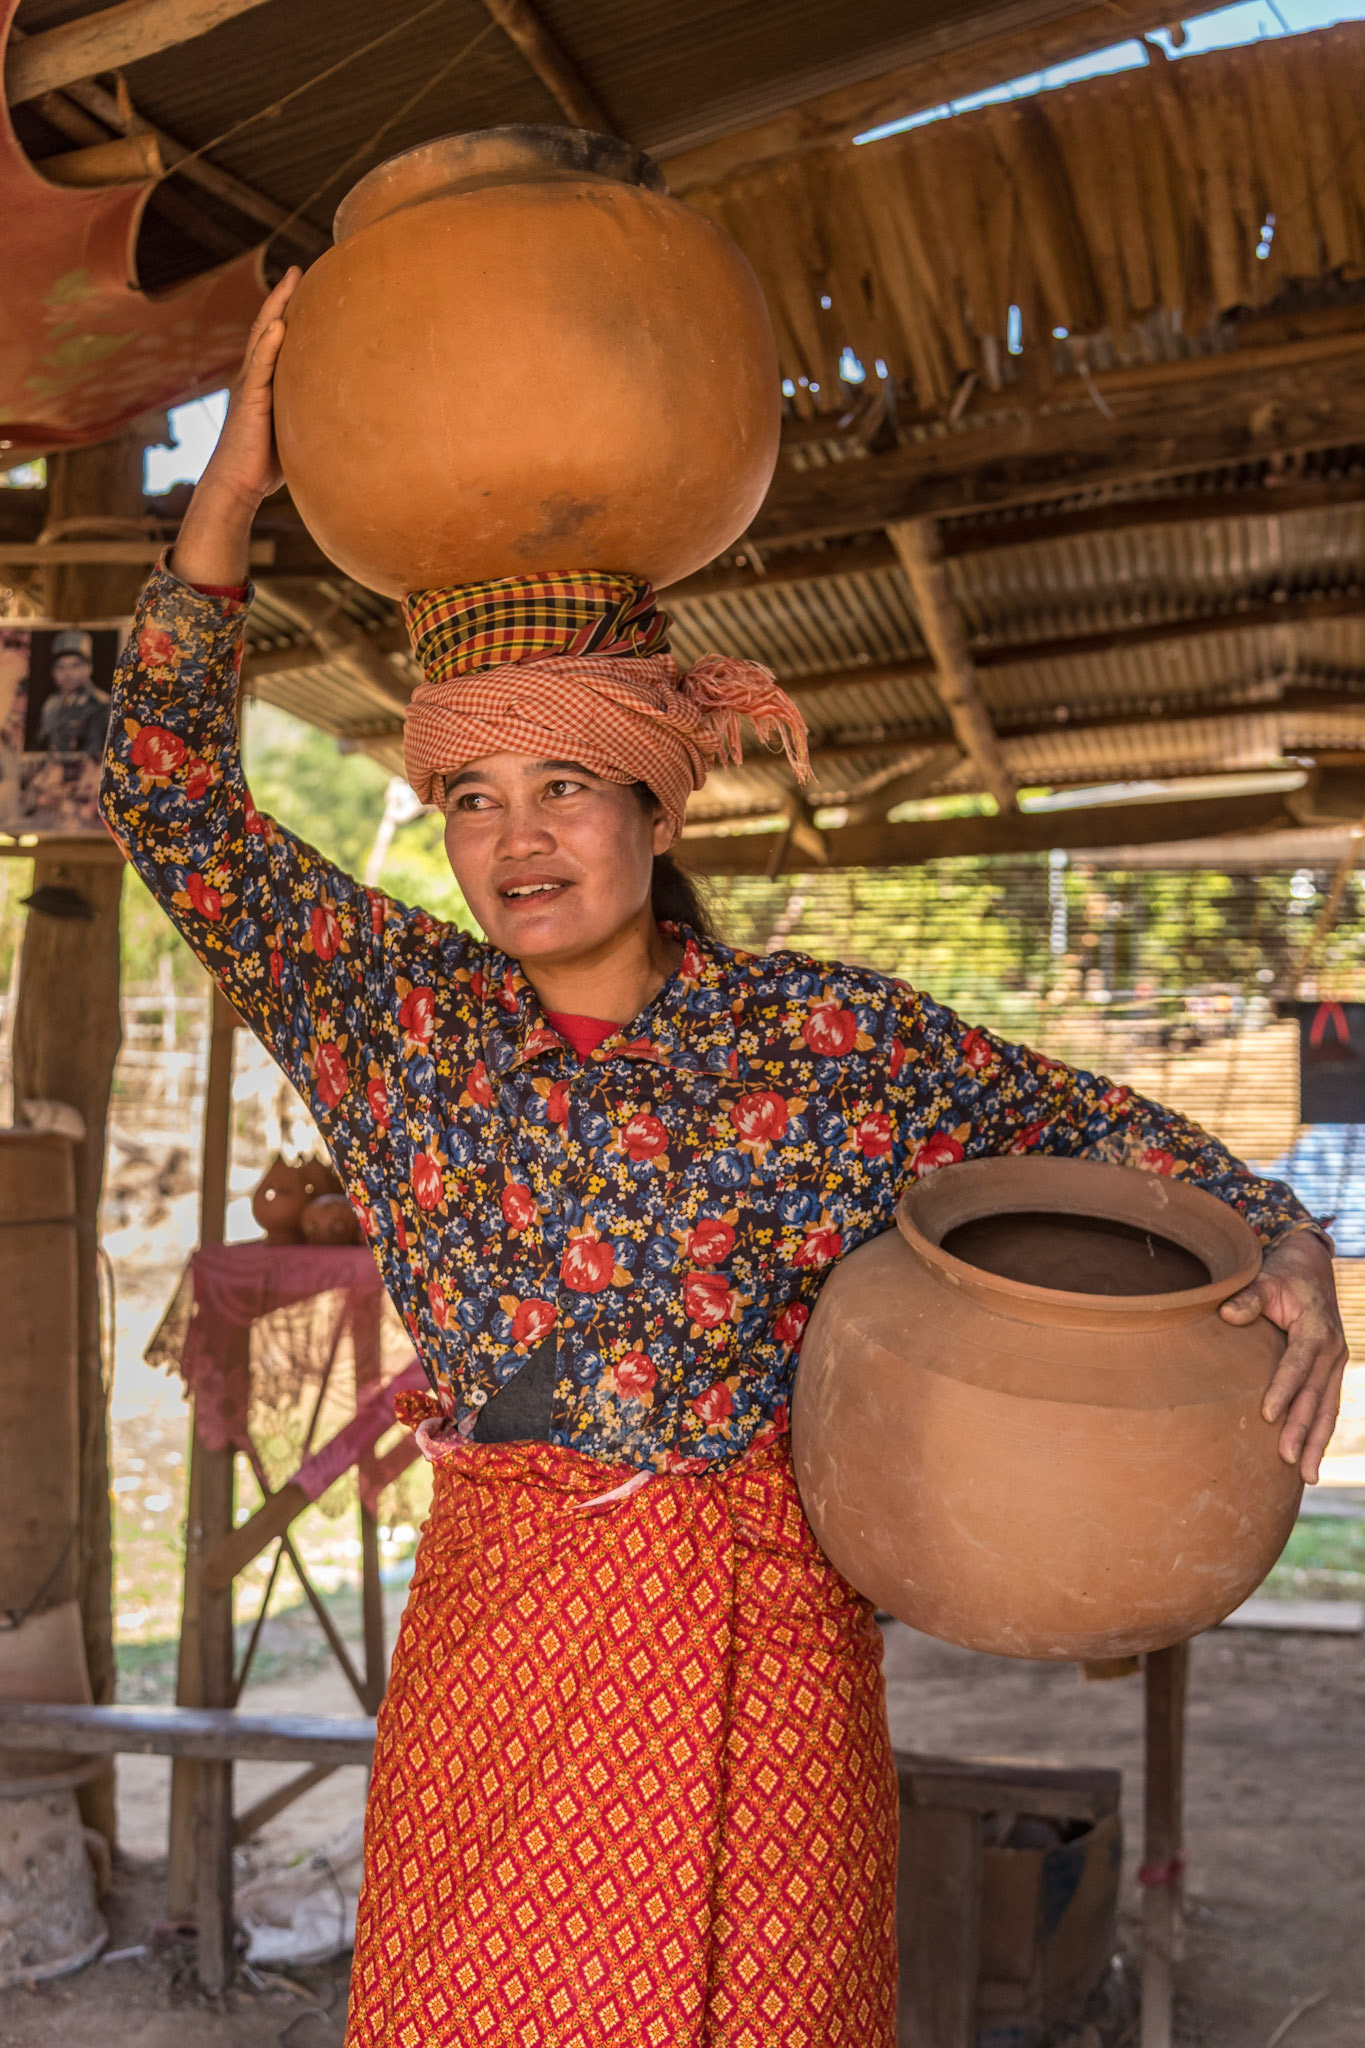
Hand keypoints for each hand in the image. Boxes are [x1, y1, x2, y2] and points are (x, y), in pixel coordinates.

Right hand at [201, 266, 301, 507]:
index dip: (288, 312)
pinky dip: (268, 345)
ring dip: (275, 308)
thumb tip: (344, 417)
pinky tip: (278, 325)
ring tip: (290, 281)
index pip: (276, 339)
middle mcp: (253, 377)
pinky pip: (259, 367)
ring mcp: (249, 386)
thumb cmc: (266, 465)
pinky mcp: (250, 401)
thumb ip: (309, 416)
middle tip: (297, 269)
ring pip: (261, 338)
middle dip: (282, 297)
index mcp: (264, 383)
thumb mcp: (294, 433)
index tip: (305, 288)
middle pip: (267, 327)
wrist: (238, 485)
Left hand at [1219, 1231, 1346, 1482]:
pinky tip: (1312, 1461)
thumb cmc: (1283, 1276)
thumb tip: (1227, 1314)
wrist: (1312, 1269)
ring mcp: (1336, 1364)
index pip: (1298, 1365)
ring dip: (1317, 1443)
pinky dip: (1321, 1434)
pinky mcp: (1332, 1373)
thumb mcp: (1266, 1279)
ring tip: (1308, 1476)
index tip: (1267, 1415)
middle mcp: (1333, 1351)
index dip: (1283, 1390)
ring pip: (1328, 1409)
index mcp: (1316, 1330)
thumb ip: (1249, 1297)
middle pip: (1316, 1396)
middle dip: (1302, 1429)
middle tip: (1287, 1459)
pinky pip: (1328, 1408)